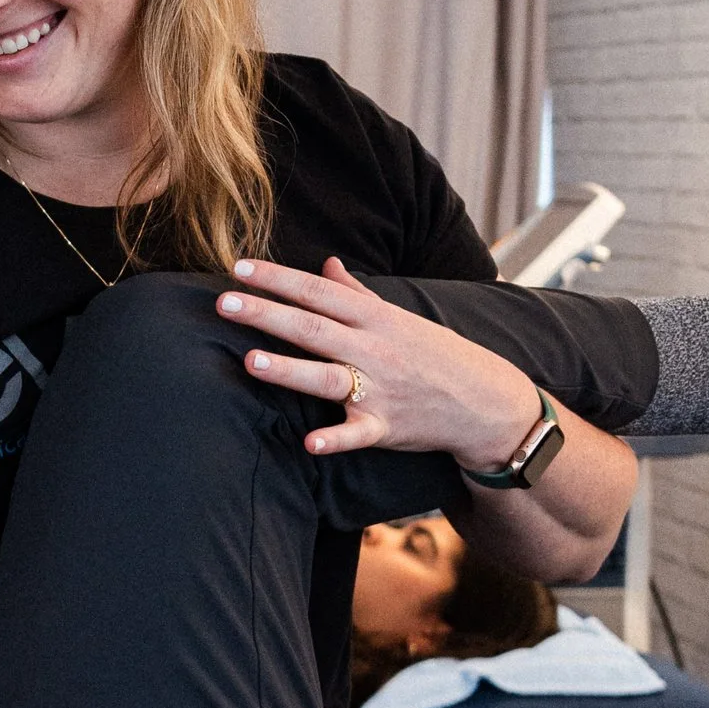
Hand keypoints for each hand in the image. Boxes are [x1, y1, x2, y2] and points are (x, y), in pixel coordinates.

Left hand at [214, 254, 543, 467]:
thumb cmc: (434, 355)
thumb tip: (326, 264)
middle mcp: (372, 349)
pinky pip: (357, 433)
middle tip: (224, 303)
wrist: (484, 400)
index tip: (238, 267)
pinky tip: (310, 443)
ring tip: (250, 361)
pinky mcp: (385, 427)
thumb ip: (357, 293)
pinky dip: (335, 438)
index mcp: (373, 318)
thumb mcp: (399, 317)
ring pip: (327, 376)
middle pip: (312, 328)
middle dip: (267, 314)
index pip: (317, 292)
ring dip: (289, 370)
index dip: (277, 278)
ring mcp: (379, 389)